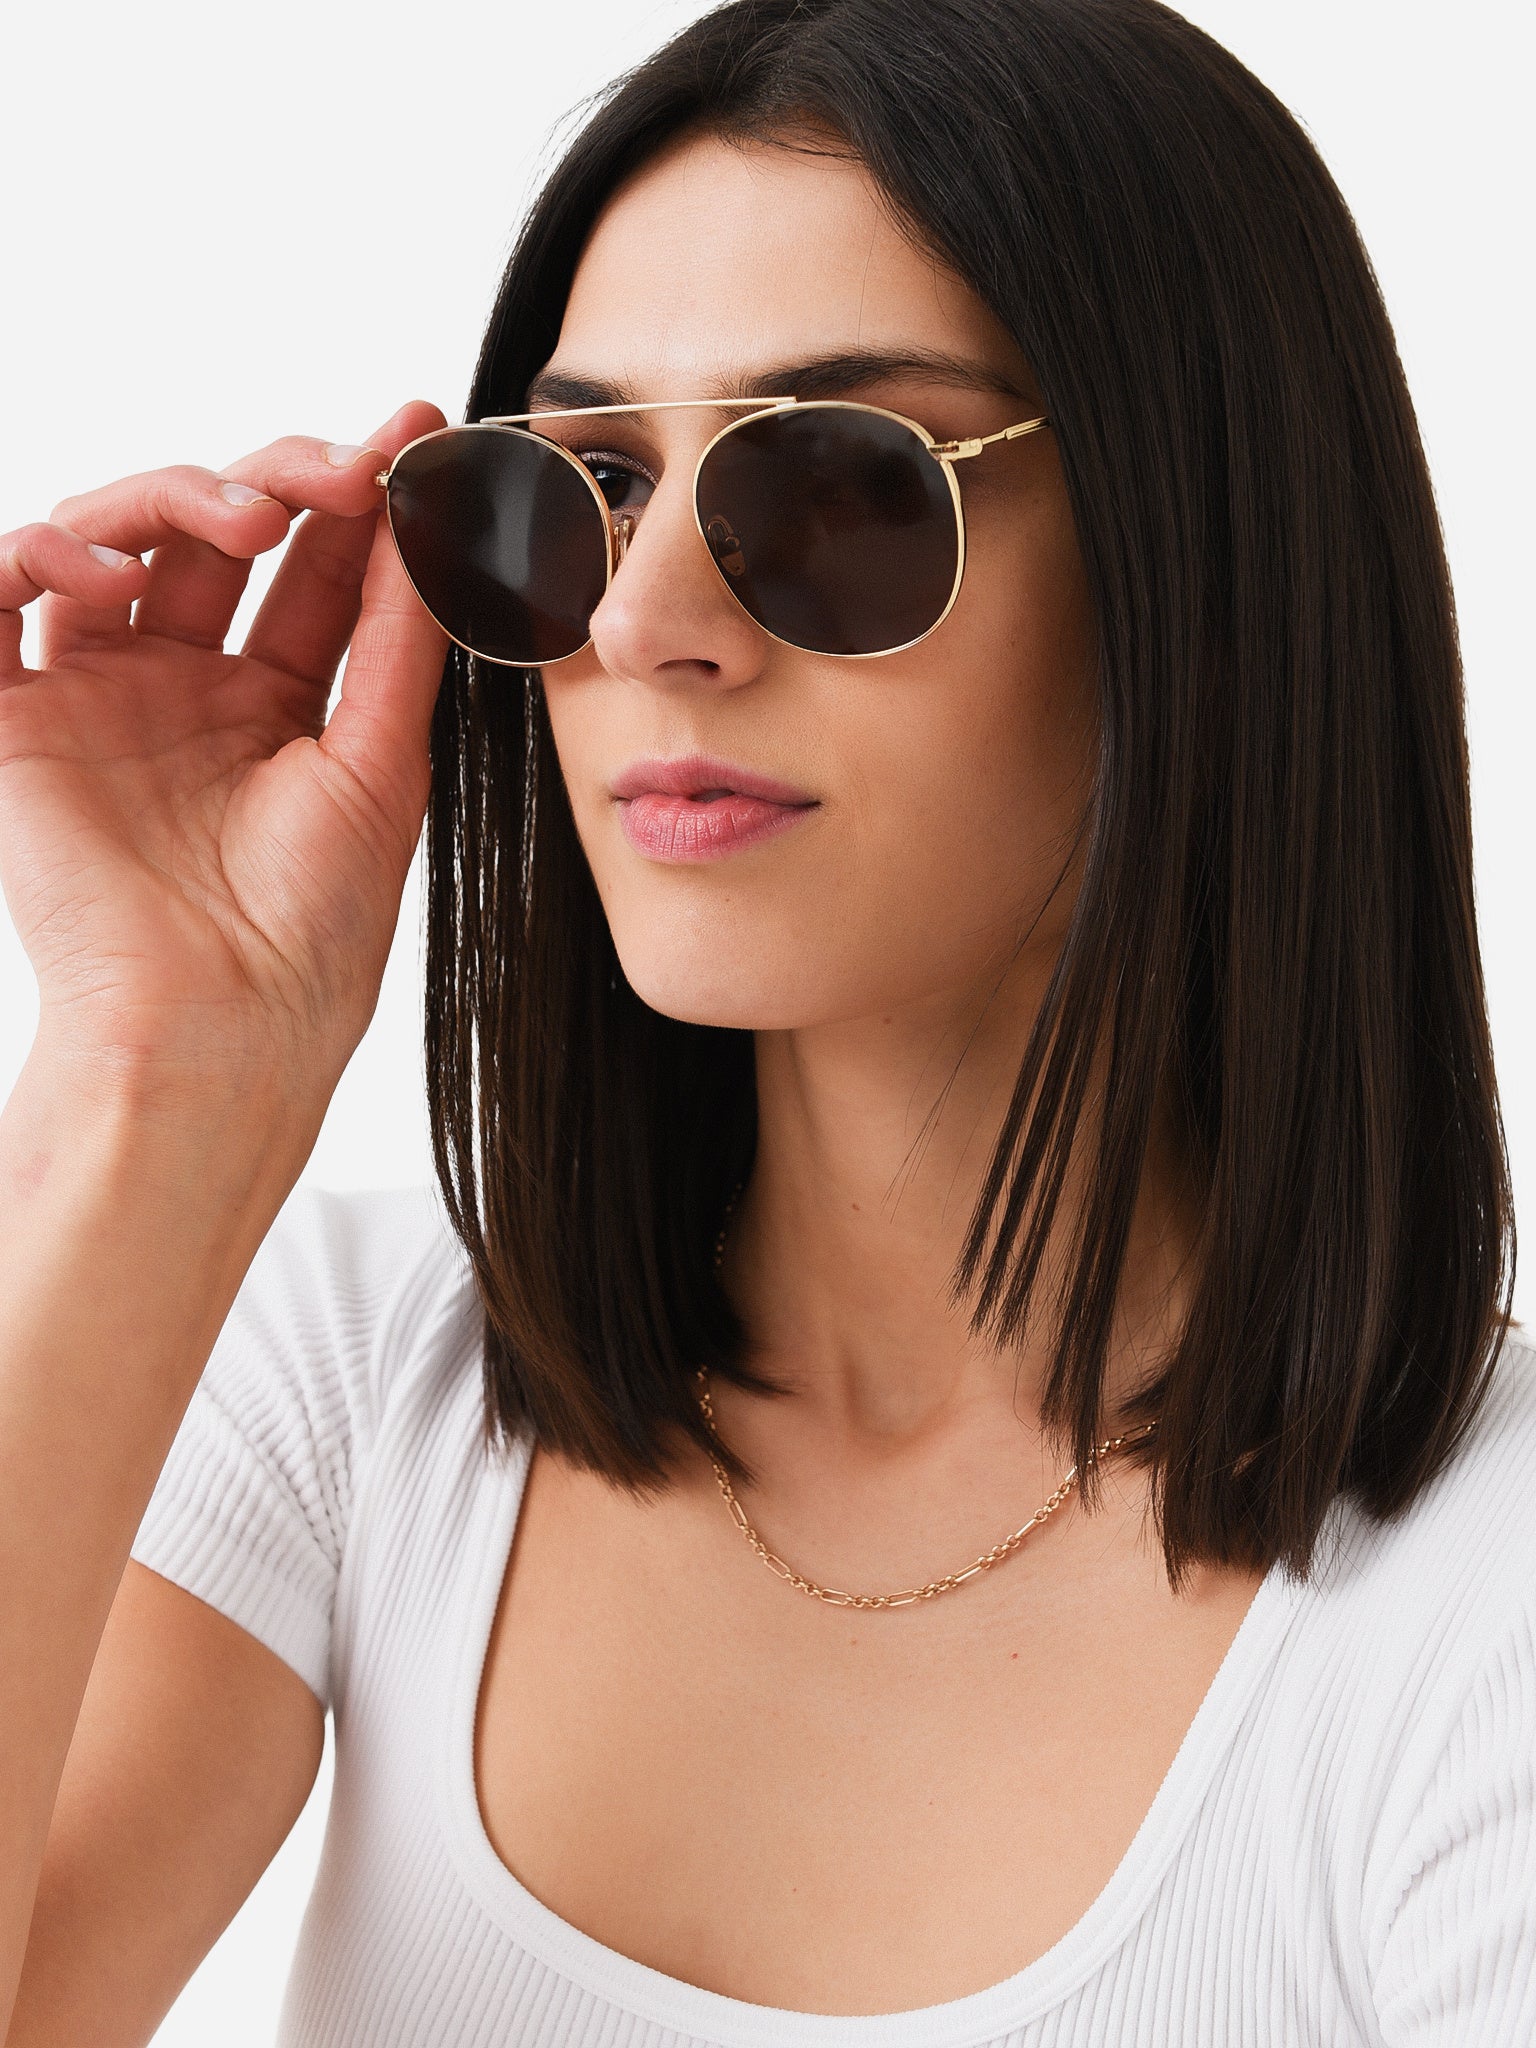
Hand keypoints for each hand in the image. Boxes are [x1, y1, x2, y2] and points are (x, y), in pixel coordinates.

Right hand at [0, 401, 448, 1104]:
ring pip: (107, 541)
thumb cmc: (308, 931)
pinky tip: (96, 563)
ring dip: (171, 497)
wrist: (220, 1027)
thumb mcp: (378, 765)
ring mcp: (95, 699)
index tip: (414, 433)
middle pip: (209, 534)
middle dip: (276, 480)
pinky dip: (29, 556)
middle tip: (337, 474)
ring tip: (243, 519)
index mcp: (270, 706)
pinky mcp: (13, 723)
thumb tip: (436, 524)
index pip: (309, 570)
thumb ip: (397, 642)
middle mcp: (180, 690)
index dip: (355, 498)